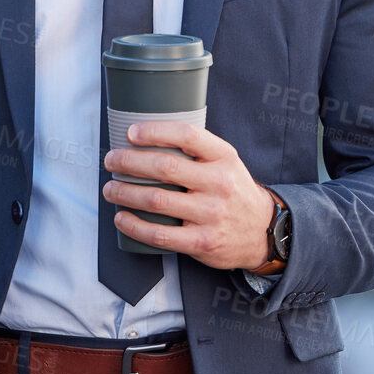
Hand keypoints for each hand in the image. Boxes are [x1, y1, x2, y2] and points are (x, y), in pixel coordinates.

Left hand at [102, 119, 275, 271]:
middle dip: (129, 162)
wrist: (263, 230)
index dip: (154, 131)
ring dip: (125, 192)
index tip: (131, 133)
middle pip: (164, 167)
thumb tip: (149, 138)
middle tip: (112, 160)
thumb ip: (198, 151)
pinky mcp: (202, 242)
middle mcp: (220, 184)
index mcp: (224, 157)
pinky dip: (134, 225)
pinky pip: (159, 234)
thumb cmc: (234, 192)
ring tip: (111, 188)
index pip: (187, 135)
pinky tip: (122, 217)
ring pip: (156, 200)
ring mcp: (211, 214)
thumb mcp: (227, 162)